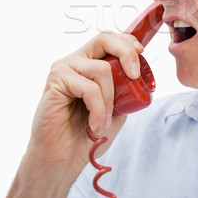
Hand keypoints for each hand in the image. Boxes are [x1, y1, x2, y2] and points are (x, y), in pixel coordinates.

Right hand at [0, 31, 143, 197]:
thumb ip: (124, 90)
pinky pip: (89, 88)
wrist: (61, 158)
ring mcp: (64, 68)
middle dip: (126, 53)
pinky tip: (95, 124)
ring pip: (101, 69)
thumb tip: (142, 78)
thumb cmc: (86, 133)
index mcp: (89, 63)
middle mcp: (75, 61)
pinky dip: (99, 108)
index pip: (109, 39)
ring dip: (110, 99)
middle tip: (135, 75)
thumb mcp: (115, 108)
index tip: (142, 52)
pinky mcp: (55, 80)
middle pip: (104, 39)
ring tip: (105, 121)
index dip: (127, 41)